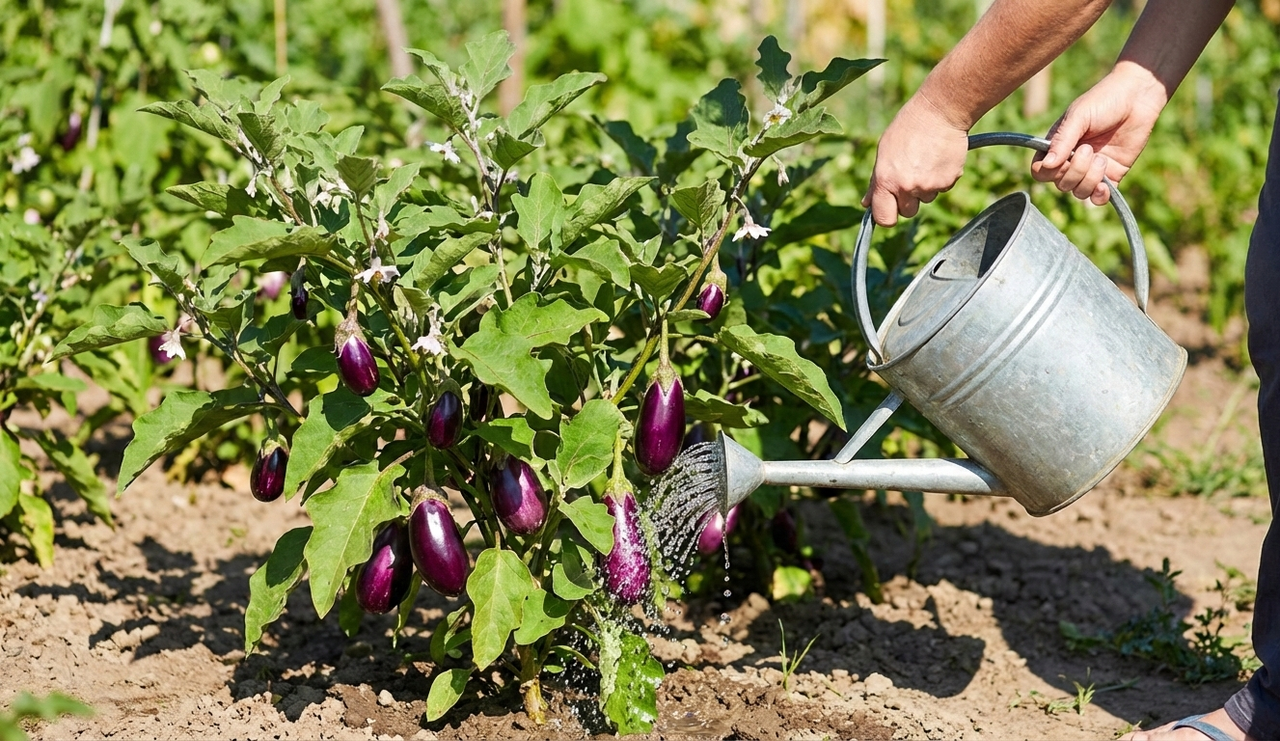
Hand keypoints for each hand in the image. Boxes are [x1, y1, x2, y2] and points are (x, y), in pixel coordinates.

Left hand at [862, 94, 969, 226]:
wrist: (939, 112)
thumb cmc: (907, 128)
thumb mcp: (884, 151)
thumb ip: (875, 180)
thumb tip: (866, 203)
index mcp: (886, 180)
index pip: (884, 218)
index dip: (886, 216)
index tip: (890, 209)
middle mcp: (906, 187)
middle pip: (907, 212)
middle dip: (908, 201)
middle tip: (910, 178)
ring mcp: (929, 185)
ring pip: (926, 199)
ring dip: (925, 187)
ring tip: (925, 161)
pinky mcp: (949, 181)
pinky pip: (943, 188)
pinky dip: (941, 178)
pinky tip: (937, 159)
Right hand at [1032, 62, 1166, 204]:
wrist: (1138, 97)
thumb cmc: (1104, 100)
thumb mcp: (1078, 116)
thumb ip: (1062, 140)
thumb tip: (1047, 165)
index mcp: (1057, 146)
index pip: (1041, 171)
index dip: (1049, 172)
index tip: (1064, 157)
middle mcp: (1071, 161)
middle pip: (1061, 184)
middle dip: (1076, 171)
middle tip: (1090, 149)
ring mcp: (1091, 170)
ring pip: (1079, 192)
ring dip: (1090, 180)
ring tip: (1103, 158)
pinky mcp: (1112, 175)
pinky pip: (1099, 198)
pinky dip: (1100, 196)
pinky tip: (1105, 186)